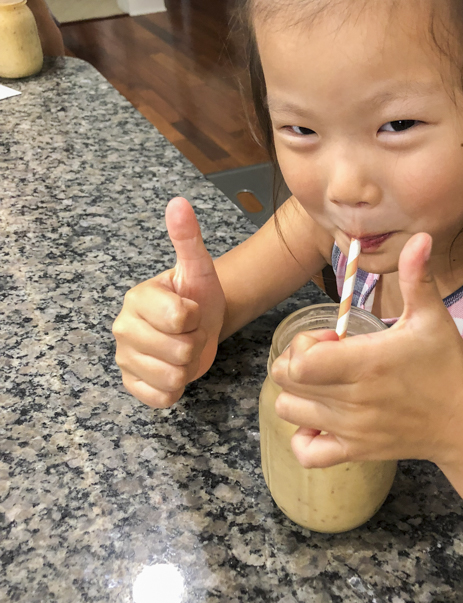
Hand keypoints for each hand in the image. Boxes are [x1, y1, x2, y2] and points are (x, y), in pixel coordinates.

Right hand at [113, 197, 225, 407]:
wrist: (199, 323)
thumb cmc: (197, 296)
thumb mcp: (198, 268)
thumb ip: (188, 238)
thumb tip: (178, 204)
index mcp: (137, 298)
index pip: (180, 318)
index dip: (196, 318)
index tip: (191, 311)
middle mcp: (122, 328)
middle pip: (178, 351)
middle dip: (194, 344)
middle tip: (189, 332)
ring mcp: (124, 358)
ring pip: (172, 376)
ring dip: (187, 367)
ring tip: (183, 350)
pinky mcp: (130, 384)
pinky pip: (161, 398)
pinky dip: (175, 389)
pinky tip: (172, 369)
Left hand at [271, 233, 462, 468]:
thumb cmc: (446, 365)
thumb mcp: (431, 318)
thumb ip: (417, 277)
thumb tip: (420, 238)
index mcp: (365, 364)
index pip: (300, 362)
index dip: (303, 344)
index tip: (330, 338)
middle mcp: (353, 400)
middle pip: (286, 383)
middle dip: (296, 362)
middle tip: (325, 357)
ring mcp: (351, 430)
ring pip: (289, 412)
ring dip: (298, 394)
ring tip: (325, 384)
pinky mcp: (354, 452)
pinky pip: (307, 452)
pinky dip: (304, 436)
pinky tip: (322, 419)